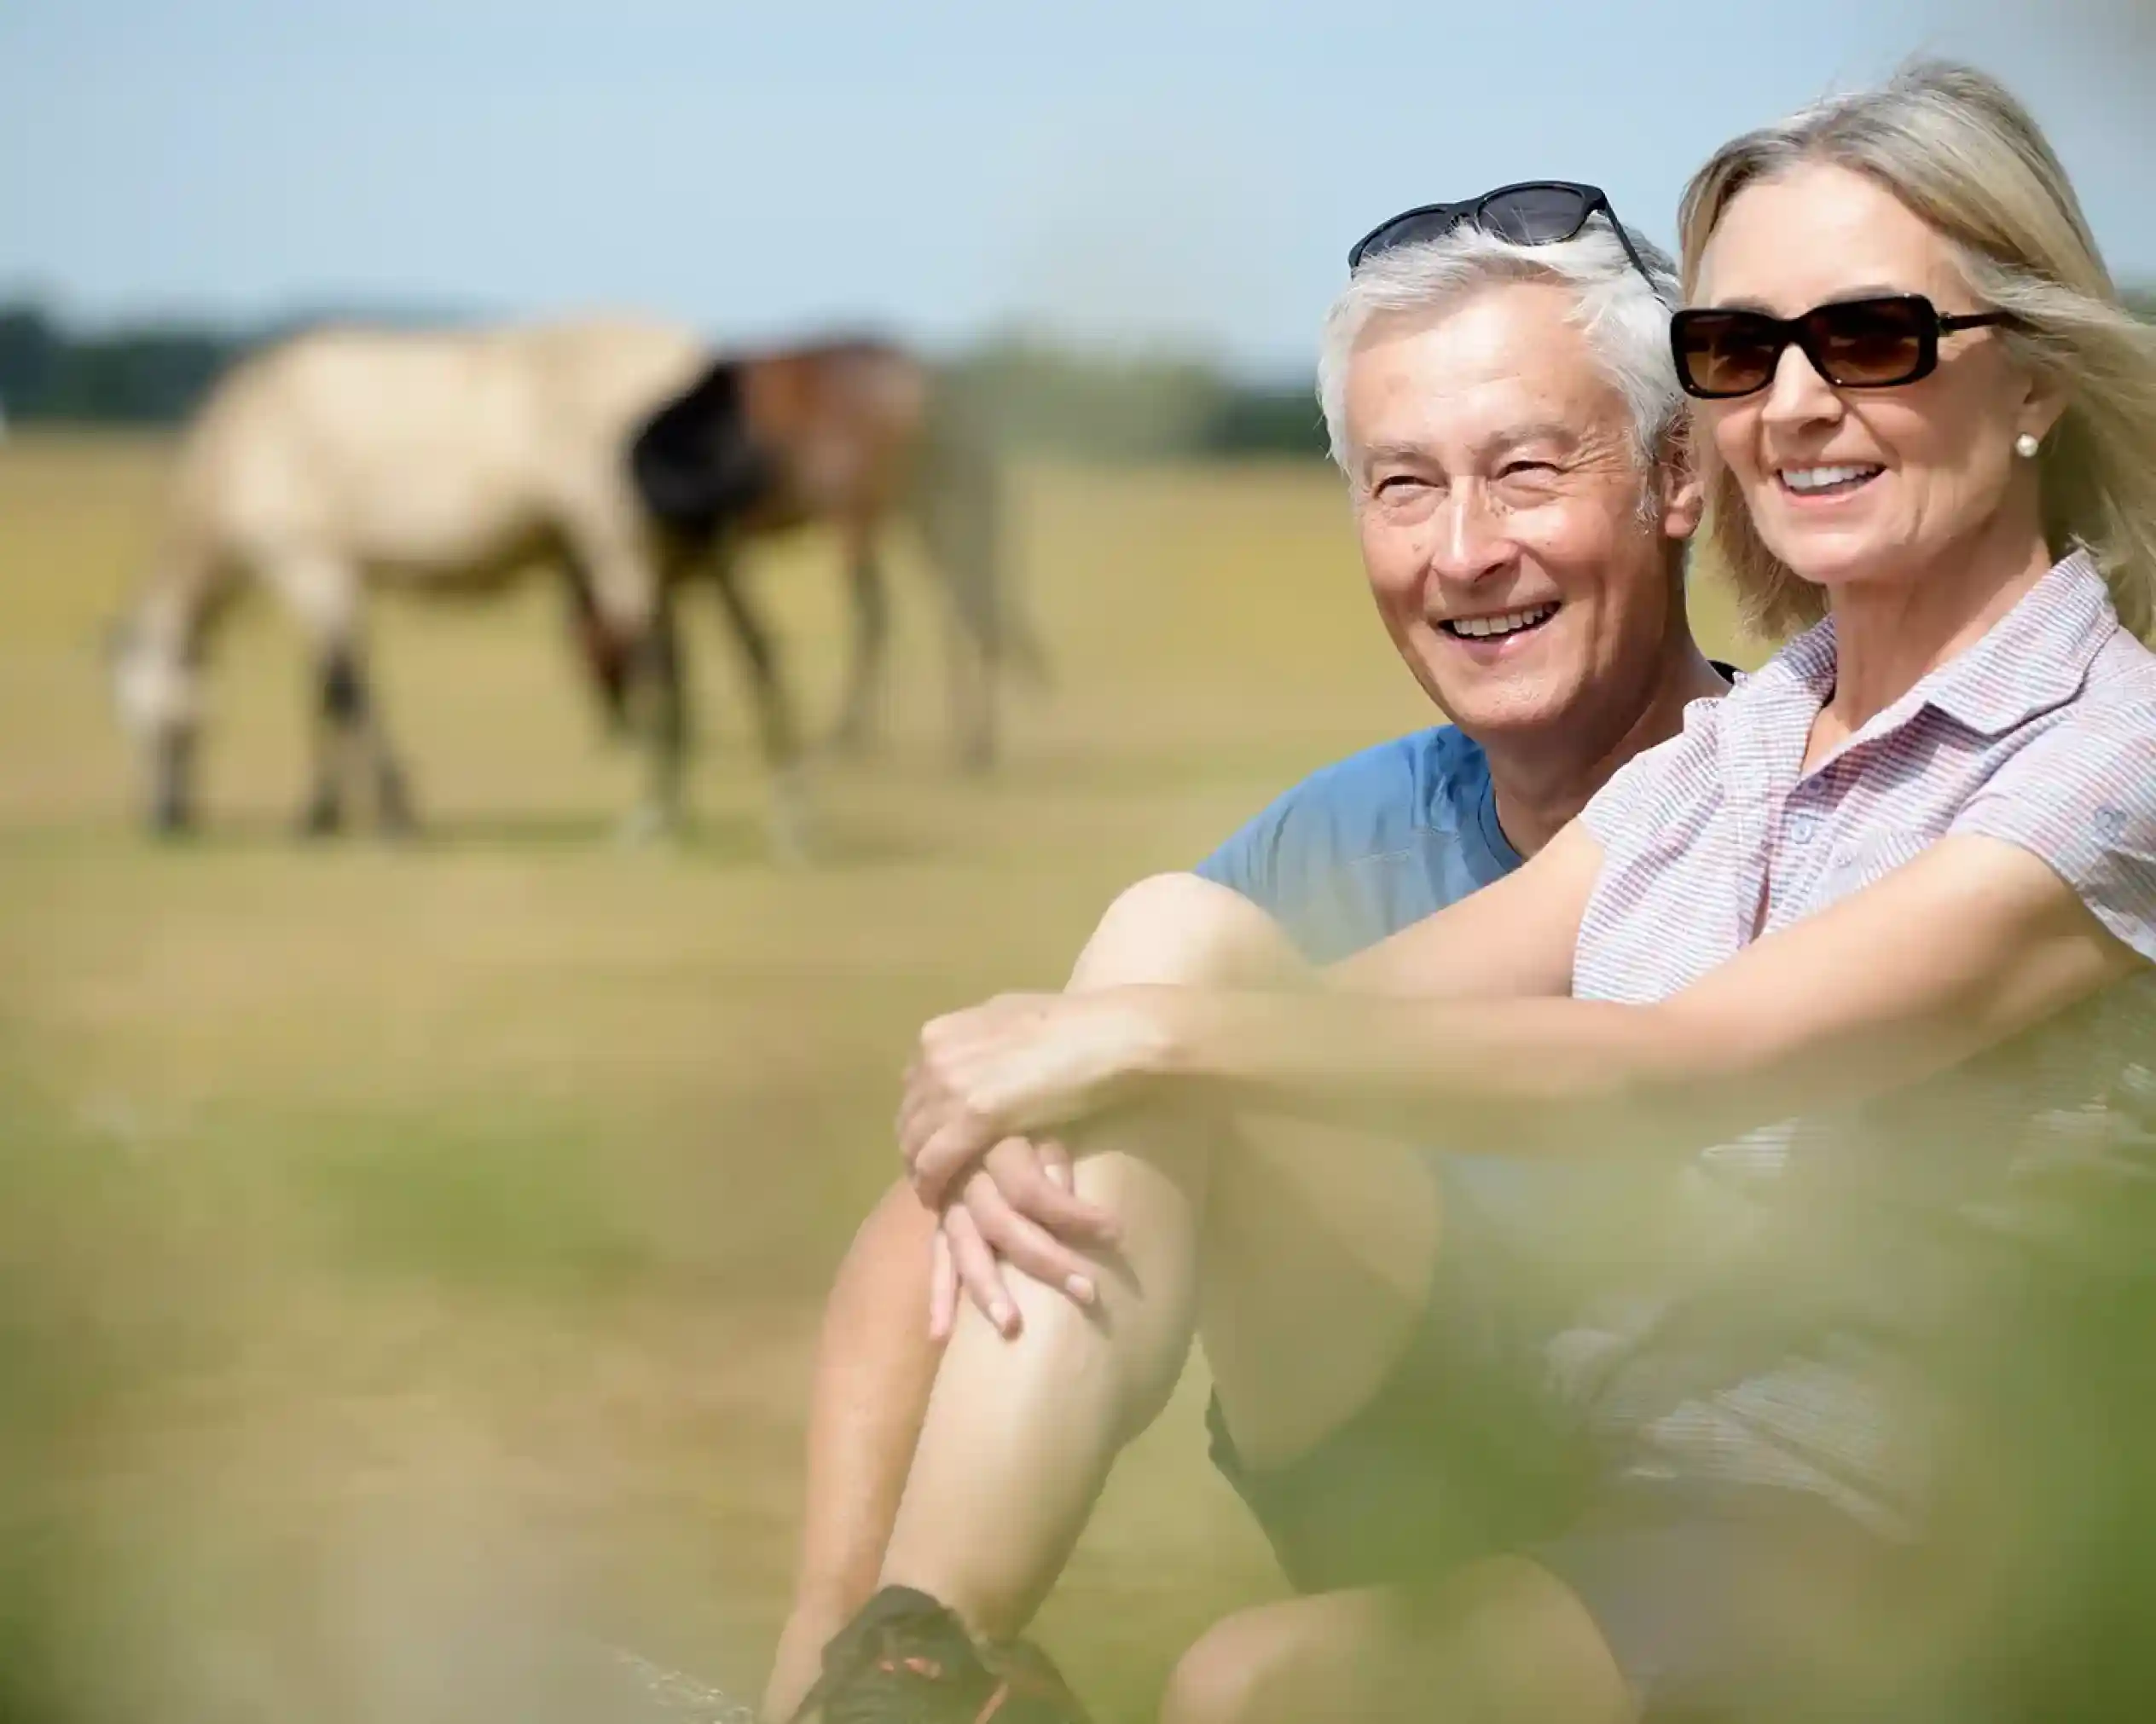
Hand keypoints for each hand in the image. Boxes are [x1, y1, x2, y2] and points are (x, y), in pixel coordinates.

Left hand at [898, 989, 1168, 1205]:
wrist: (1104, 1035)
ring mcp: (951, 1086)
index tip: (936, 1142)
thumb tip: (969, 1059)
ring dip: (923, 1172)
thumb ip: (976, 1042)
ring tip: (940, 1192)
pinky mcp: (974, 1118)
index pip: (911, 1089)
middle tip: (937, 1176)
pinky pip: (933, 1163)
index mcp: (940, 1033)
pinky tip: (941, 1201)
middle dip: (918, 1149)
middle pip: (908, 1119)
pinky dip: (932, 1186)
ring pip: (914, 1144)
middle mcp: (935, 1057)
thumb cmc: (1068, 1025)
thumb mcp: (1007, 1018)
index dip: (923, 1120)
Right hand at [927, 1137, 1122, 1339]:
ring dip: (987, 1289)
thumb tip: (1064, 1192)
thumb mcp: (1040, 1120)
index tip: (1116, 1233)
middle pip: (1003, 1224)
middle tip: (1088, 1293)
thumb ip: (1051, 1155)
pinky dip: (939, 1296)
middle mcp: (968, 1177)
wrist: (957, 1110)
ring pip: (966, 1248)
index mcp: (997, 1145)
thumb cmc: (1017, 1117)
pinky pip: (937, 1260)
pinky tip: (942, 1335)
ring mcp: (948, 1203)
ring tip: (1010, 1326)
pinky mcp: (938, 1222)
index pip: (1034, 1188)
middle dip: (1046, 1261)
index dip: (1072, 1213)